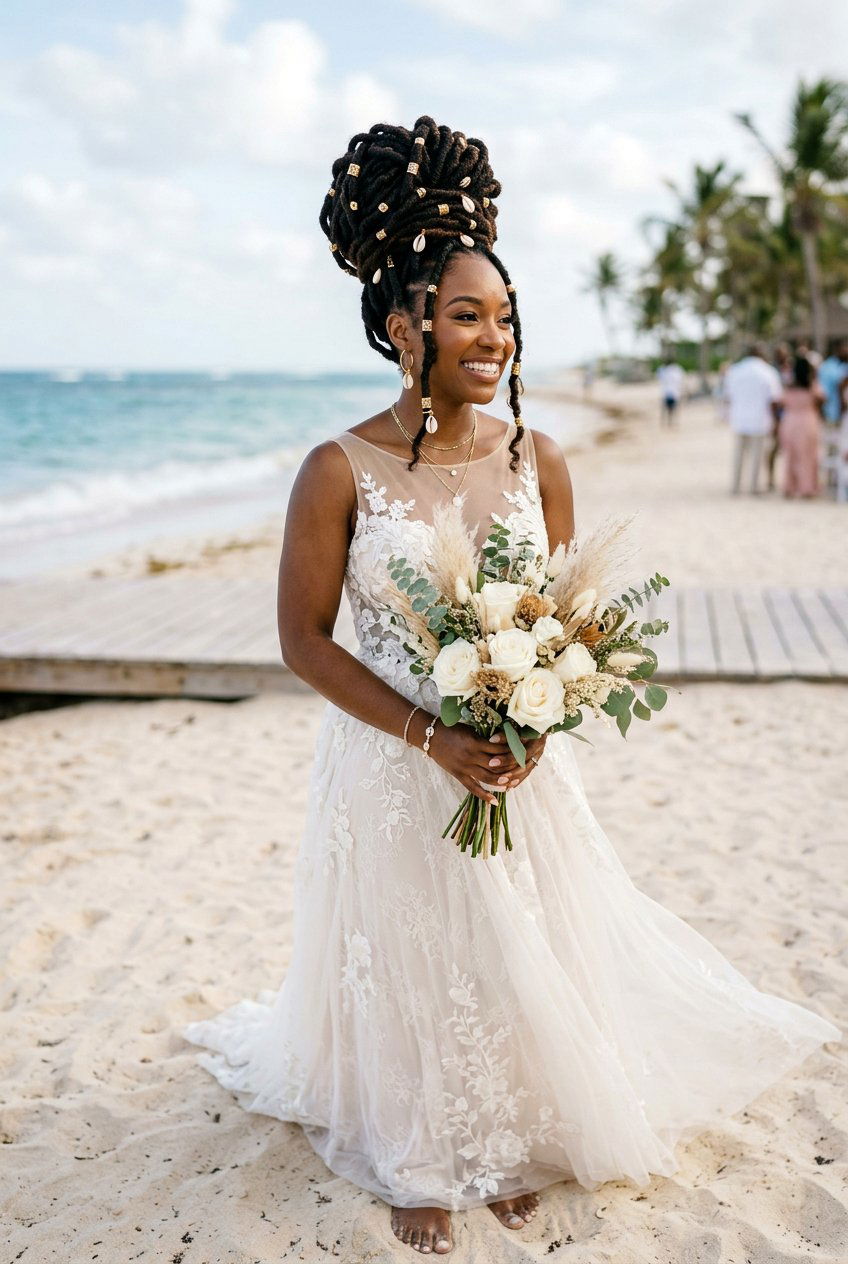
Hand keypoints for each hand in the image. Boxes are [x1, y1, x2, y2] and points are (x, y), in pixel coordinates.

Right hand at [427, 722, 547, 802]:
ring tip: (512, 784)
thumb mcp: (471, 729)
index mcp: (475, 742)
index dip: (512, 751)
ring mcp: (464, 767)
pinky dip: (484, 795)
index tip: (522, 751)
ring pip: (487, 778)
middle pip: (496, 765)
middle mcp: (471, 756)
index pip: (499, 749)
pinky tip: (495, 801)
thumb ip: (485, 737)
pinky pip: (473, 788)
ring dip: (501, 782)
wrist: (430, 736)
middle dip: (510, 768)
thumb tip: (505, 742)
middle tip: (522, 769)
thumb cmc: (451, 728)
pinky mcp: (458, 775)